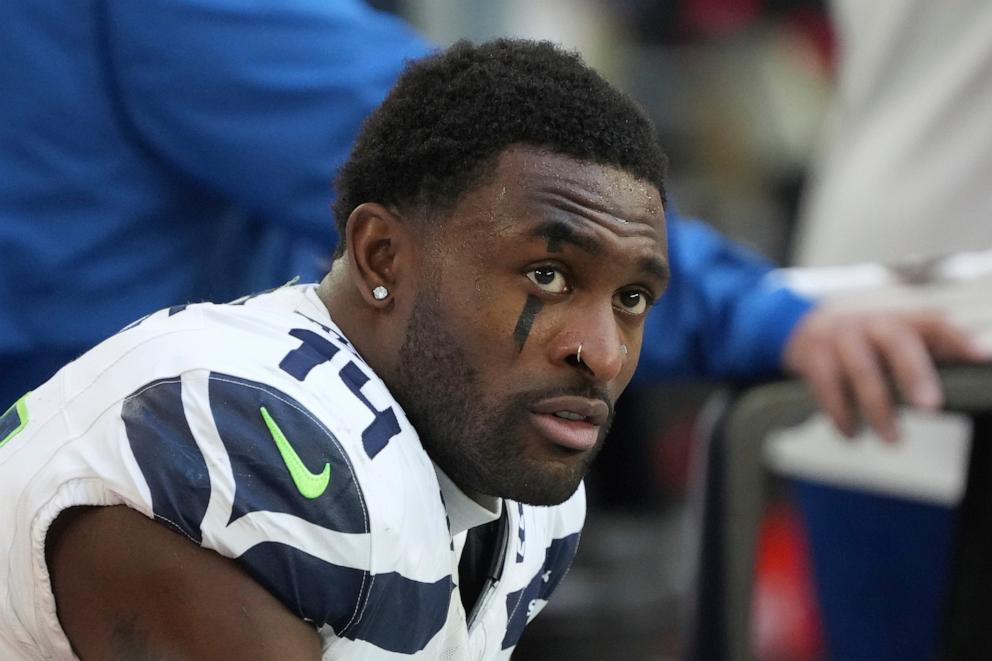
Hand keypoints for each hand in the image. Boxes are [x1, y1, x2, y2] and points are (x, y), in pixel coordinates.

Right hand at [782, 307, 988, 440]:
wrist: (803, 331)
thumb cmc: (864, 345)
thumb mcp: (895, 342)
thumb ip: (931, 356)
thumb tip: (974, 371)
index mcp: (900, 320)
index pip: (934, 321)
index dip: (958, 337)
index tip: (981, 357)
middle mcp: (872, 324)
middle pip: (897, 341)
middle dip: (914, 373)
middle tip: (930, 407)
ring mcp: (840, 338)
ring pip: (861, 369)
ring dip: (878, 408)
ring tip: (892, 439)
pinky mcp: (814, 357)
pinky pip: (828, 386)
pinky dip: (841, 413)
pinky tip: (852, 432)